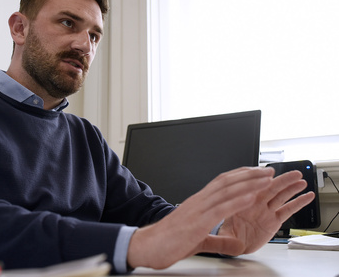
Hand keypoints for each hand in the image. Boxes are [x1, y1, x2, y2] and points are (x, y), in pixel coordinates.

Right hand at [127, 166, 277, 268]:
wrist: (148, 246)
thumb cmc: (168, 242)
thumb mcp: (198, 241)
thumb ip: (218, 242)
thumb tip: (236, 245)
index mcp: (198, 203)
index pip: (221, 183)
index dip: (240, 176)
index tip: (256, 172)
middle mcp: (198, 202)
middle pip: (227, 182)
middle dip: (250, 175)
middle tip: (268, 170)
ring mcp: (198, 210)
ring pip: (226, 191)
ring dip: (249, 184)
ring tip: (266, 179)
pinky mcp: (197, 223)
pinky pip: (220, 209)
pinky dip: (238, 202)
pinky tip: (251, 197)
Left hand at [212, 169, 314, 254]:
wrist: (234, 242)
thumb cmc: (228, 234)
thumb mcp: (223, 235)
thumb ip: (227, 238)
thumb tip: (232, 243)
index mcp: (240, 202)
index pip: (250, 189)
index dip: (259, 180)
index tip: (268, 175)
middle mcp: (254, 204)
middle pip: (269, 188)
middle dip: (282, 180)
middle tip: (294, 173)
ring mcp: (265, 211)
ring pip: (280, 196)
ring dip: (291, 188)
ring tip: (302, 180)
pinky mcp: (274, 221)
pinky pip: (287, 210)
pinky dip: (298, 203)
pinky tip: (307, 196)